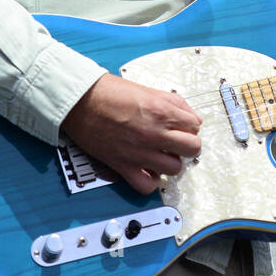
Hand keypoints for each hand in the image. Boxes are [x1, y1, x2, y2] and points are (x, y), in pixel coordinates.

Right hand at [61, 73, 202, 195]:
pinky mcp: (123, 165)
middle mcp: (154, 133)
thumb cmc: (109, 92)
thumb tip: (191, 116)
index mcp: (161, 111)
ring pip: (174, 168)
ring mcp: (140, 152)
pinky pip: (147, 185)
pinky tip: (148, 169)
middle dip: (188, 145)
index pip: (195, 126)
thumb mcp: (148, 90)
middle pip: (192, 148)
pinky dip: (150, 181)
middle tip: (177, 142)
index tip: (182, 127)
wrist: (80, 101)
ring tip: (161, 154)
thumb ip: (174, 102)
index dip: (190, 126)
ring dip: (170, 162)